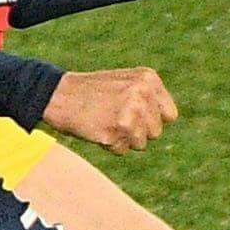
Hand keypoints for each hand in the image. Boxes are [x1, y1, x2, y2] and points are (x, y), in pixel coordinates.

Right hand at [44, 67, 178, 153]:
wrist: (59, 94)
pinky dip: (110, 145)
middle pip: (156, 132)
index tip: (135, 116)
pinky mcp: (115, 130)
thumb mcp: (126, 83)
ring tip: (106, 120)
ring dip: (124, 139)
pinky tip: (97, 128)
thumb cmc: (93, 91)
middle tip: (115, 117)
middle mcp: (142, 93)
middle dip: (138, 132)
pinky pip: (122, 150)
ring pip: (140, 144)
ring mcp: (130, 111)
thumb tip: (169, 117)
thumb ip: (149, 96)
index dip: (152, 120)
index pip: (170, 116)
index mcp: (148, 79)